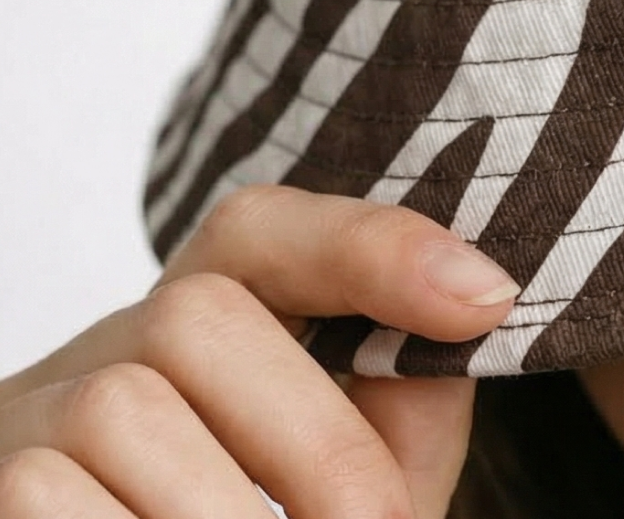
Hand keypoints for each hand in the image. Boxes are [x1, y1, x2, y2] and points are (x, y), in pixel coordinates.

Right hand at [0, 185, 519, 518]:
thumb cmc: (272, 517)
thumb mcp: (357, 455)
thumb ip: (408, 387)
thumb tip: (471, 304)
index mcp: (213, 315)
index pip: (267, 228)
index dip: (375, 246)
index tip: (485, 296)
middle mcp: (115, 342)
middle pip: (202, 316)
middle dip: (319, 443)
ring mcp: (35, 412)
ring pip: (122, 411)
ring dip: (234, 514)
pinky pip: (50, 499)